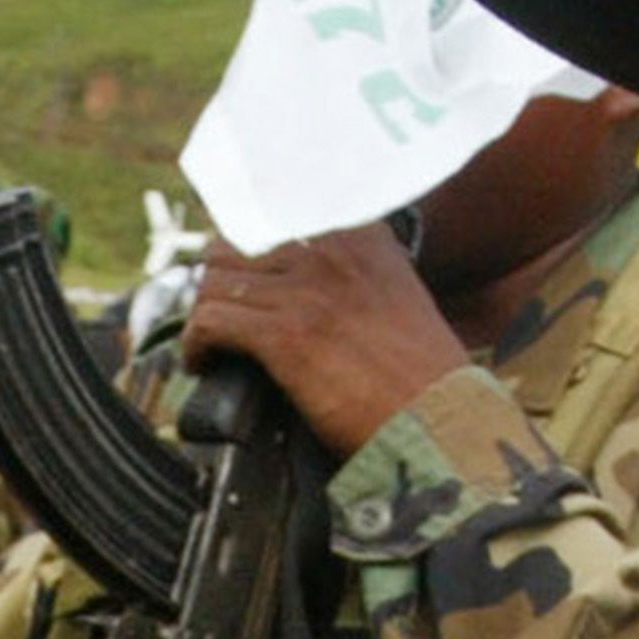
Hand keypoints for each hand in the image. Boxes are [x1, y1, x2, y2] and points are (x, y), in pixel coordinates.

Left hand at [177, 222, 466, 458]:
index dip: (245, 257)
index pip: (271, 218)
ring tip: (211, 347)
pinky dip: (197, 345)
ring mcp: (308, 289)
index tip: (238, 286)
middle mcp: (331, 249)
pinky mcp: (287, 334)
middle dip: (217, 285)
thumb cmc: (423, 375)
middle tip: (218, 319)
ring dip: (204, 316)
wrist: (441, 419)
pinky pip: (211, 321)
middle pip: (233, 246)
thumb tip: (298, 285)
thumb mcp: (394, 295)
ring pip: (215, 283)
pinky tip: (203, 364)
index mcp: (359, 233)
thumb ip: (351, 276)